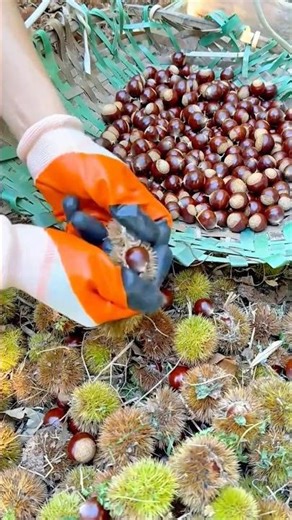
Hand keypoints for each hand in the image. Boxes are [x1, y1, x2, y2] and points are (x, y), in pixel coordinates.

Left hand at [16, 115, 172, 321]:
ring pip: (108, 246)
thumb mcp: (108, 181)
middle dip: (126, 254)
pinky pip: (86, 242)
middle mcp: (124, 216)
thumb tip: (147, 234)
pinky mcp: (83, 229)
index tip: (144, 255)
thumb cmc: (84, 160)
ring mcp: (104, 223)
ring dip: (93, 233)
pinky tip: (70, 208)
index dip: (156, 244)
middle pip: (136, 245)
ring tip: (78, 214)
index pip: (158, 228)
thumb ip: (127, 208)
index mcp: (138, 201)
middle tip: (117, 262)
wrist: (48, 152)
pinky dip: (78, 230)